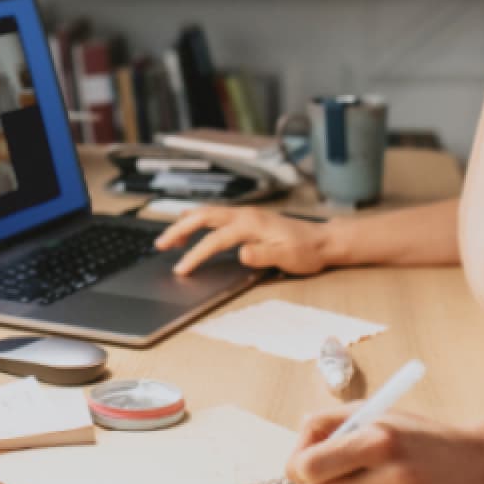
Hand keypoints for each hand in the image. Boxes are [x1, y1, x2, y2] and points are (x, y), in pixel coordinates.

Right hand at [154, 206, 332, 275]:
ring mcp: (246, 214)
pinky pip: (216, 215)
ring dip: (186, 223)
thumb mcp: (288, 257)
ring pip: (208, 213)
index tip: (181, 269)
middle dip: (180, 230)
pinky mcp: (247, 219)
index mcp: (252, 224)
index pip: (215, 239)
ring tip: (169, 238)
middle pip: (204, 217)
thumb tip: (241, 254)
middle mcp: (245, 215)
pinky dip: (198, 219)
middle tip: (160, 244)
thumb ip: (264, 255)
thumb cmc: (306, 251)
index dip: (196, 254)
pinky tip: (190, 225)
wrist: (322, 241)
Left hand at [285, 404, 483, 483]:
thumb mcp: (379, 414)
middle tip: (318, 481)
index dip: (296, 467)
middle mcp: (393, 475)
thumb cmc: (421, 437)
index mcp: (379, 438)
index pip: (311, 466)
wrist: (476, 465)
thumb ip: (333, 421)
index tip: (299, 465)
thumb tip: (298, 438)